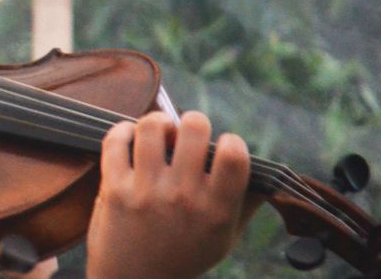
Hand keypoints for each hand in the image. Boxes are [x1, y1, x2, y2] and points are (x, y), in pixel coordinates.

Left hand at [85, 111, 256, 278]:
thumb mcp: (222, 240)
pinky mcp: (114, 189)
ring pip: (151, 126)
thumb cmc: (182, 258)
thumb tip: (266, 176)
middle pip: (193, 128)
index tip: (222, 146)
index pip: (234, 156)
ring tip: (159, 133)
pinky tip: (130, 136)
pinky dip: (122, 130)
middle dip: (193, 122)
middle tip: (186, 135)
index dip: (231, 141)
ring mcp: (146, 192)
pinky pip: (115, 141)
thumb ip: (243, 206)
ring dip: (158, 122)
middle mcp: (182, 198)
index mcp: (215, 210)